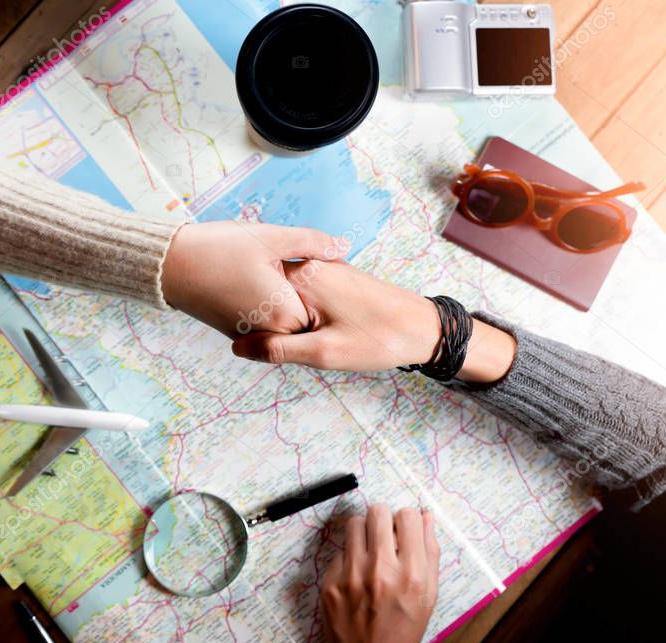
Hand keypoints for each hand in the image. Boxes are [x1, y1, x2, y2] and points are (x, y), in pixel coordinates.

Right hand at [161, 222, 347, 336]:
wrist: (170, 267)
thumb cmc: (219, 250)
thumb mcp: (271, 238)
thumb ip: (312, 244)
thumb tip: (343, 247)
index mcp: (285, 313)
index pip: (322, 304)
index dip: (323, 282)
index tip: (317, 264)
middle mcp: (270, 332)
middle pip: (305, 314)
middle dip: (305, 291)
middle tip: (286, 264)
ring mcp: (252, 334)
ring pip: (284, 316)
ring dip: (284, 296)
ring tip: (266, 269)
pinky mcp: (237, 331)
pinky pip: (265, 319)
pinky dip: (266, 301)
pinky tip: (253, 278)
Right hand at [231, 261, 515, 381]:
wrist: (426, 329)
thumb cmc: (379, 341)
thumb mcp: (324, 353)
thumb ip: (278, 349)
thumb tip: (238, 348)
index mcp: (303, 278)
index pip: (255, 295)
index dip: (251, 323)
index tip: (259, 345)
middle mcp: (311, 266)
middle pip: (270, 294)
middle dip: (271, 322)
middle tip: (293, 348)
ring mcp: (326, 270)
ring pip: (287, 296)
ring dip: (288, 319)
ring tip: (309, 341)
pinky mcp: (337, 278)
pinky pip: (305, 295)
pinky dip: (304, 314)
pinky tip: (319, 333)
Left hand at [320, 505, 439, 642]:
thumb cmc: (403, 629)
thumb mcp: (429, 594)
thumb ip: (430, 552)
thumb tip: (425, 517)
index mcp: (411, 574)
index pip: (408, 516)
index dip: (408, 519)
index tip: (405, 529)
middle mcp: (380, 570)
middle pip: (378, 511)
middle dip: (384, 520)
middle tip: (385, 536)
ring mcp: (351, 575)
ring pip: (354, 523)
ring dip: (364, 532)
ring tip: (370, 552)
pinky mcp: (330, 581)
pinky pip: (339, 551)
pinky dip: (349, 557)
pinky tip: (356, 576)